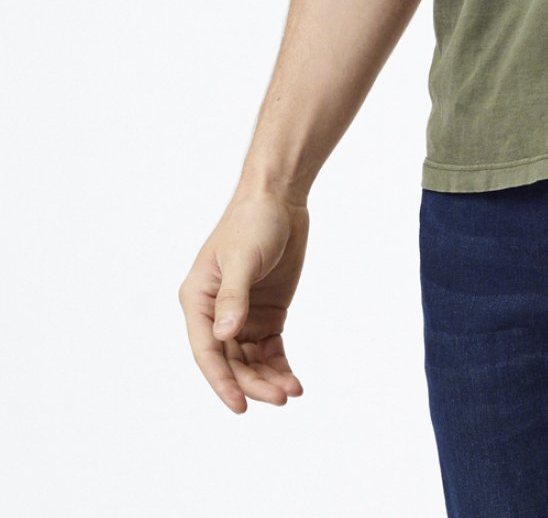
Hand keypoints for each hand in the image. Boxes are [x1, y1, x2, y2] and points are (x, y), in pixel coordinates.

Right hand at [178, 188, 308, 412]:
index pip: (206, 351)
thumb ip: (233, 297)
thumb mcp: (241, 258)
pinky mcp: (266, 314)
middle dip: (253, 383)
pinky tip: (293, 380)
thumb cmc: (252, 221)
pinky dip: (279, 366)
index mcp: (197, 300)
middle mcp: (215, 313)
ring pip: (251, 361)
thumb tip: (224, 335)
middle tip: (280, 397)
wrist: (279, 198)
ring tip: (292, 391)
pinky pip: (270, 350)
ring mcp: (242, 315)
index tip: (239, 406)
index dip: (221, 381)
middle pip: (231, 361)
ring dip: (268, 379)